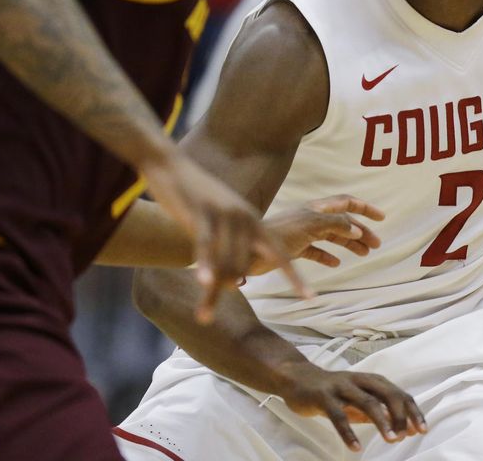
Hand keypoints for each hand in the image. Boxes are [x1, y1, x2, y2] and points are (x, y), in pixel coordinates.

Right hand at [142, 151, 311, 322]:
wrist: (172, 167)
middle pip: (246, 265)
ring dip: (214, 291)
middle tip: (212, 312)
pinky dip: (206, 265)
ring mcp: (225, 216)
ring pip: (226, 261)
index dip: (295, 277)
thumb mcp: (225, 219)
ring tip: (205, 315)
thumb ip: (234, 245)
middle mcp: (245, 219)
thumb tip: (237, 278)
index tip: (309, 298)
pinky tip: (205, 283)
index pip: (281, 254)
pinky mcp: (201, 214)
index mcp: (254, 221)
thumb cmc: (199, 197)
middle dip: (231, 289)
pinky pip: (205, 245)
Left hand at [256, 195, 383, 273]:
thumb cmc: (280, 233)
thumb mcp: (311, 224)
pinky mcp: (294, 248)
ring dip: (349, 244)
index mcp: (316, 207)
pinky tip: (336, 264)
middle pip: (342, 221)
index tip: (381, 217)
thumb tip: (357, 229)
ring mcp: (303, 233)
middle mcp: (311, 217)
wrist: (249, 250)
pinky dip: (327, 256)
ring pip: (332, 236)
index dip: (364, 208)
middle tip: (376, 245)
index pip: (346, 202)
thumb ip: (336, 224)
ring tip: (364, 254)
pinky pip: (316, 251)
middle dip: (361, 231)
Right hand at [277, 364, 427, 451]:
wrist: (297, 379)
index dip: (412, 411)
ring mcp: (341, 387)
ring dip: (381, 421)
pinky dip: (348, 432)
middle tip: (406, 436)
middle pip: (388, 394)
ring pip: (367, 401)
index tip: (421, 429)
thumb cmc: (334, 392)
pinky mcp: (323, 396)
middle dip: (401, 415)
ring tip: (391, 440)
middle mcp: (360, 380)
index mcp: (371, 381)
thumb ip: (381, 413)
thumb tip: (407, 430)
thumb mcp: (360, 401)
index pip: (399, 394)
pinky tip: (355, 448)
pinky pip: (338, 415)